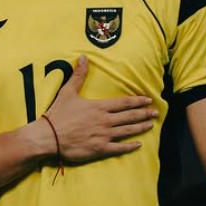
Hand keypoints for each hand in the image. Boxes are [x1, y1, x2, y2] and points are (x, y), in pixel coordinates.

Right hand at [43, 54, 157, 161]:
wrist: (49, 136)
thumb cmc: (59, 113)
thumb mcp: (68, 91)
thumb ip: (79, 74)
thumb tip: (84, 57)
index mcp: (99, 106)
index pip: (124, 103)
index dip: (137, 101)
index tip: (148, 100)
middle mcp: (105, 120)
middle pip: (129, 116)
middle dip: (144, 114)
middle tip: (156, 112)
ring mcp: (104, 135)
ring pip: (127, 131)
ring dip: (140, 127)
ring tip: (151, 125)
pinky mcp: (100, 149)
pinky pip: (119, 148)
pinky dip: (130, 146)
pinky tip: (138, 145)